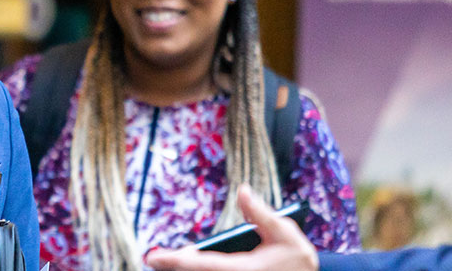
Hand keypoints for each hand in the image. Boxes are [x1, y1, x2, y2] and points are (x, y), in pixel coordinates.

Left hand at [145, 185, 318, 270]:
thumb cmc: (298, 260)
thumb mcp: (284, 233)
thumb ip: (261, 213)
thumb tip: (242, 189)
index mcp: (243, 270)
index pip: (201, 265)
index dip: (175, 260)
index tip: (153, 256)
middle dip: (175, 267)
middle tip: (155, 258)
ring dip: (186, 270)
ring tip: (168, 262)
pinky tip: (188, 265)